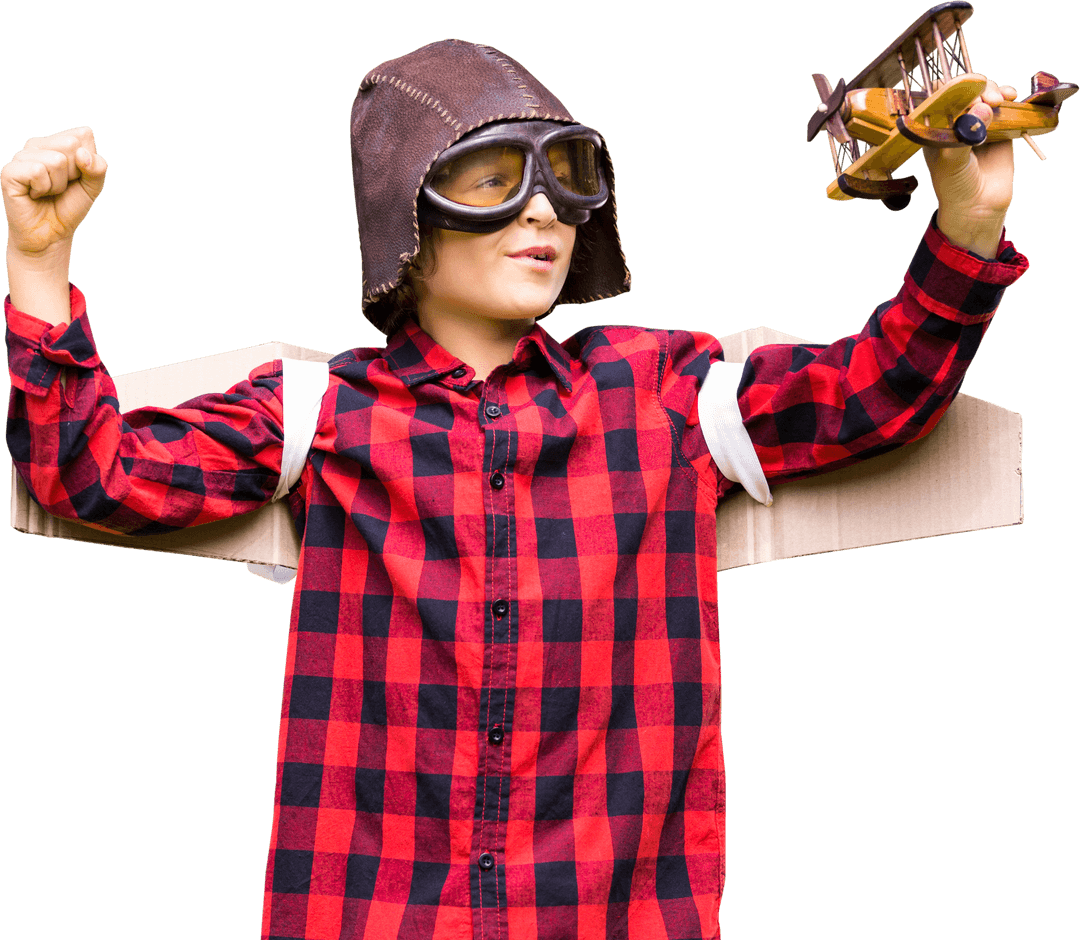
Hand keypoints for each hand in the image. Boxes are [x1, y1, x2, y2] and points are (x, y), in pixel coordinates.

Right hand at [2, 127, 107, 257]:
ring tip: (48, 192)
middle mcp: (37, 144)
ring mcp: (22, 156)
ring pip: (56, 160)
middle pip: (71, 145)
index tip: (75, 178)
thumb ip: (98, 168)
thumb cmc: (69, 207)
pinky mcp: (10, 171)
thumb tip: (82, 154)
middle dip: (74, 173)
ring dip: (58, 185)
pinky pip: (38, 171)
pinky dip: (44, 189)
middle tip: (61, 187)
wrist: (51, 234)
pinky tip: (35, 195)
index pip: (84, 135)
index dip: (88, 162)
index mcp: (57, 142)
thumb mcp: (93, 187)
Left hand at [924, 80, 1017, 258]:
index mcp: (936, 128)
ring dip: (993, 89)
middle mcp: (955, 122)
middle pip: (965, 91)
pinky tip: (1010, 97)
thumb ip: (964, 135)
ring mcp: (977, 123)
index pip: (939, 97)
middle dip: (976, 88)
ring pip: (985, 93)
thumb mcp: (951, 162)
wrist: (978, 207)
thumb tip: (983, 108)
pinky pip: (1003, 105)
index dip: (950, 88)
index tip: (963, 90)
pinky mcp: (999, 127)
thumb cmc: (955, 186)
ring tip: (999, 100)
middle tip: (987, 99)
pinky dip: (1007, 96)